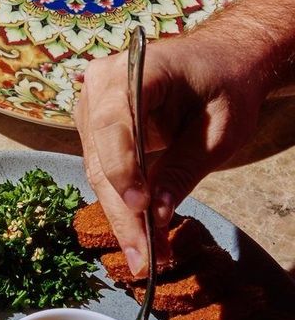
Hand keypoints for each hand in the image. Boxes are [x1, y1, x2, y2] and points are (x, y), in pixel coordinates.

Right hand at [74, 24, 268, 274]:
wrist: (221, 61)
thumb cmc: (226, 85)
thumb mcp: (221, 128)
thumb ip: (186, 166)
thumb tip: (158, 214)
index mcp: (135, 69)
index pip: (114, 123)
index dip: (122, 168)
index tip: (141, 208)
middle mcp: (101, 85)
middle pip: (100, 156)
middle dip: (122, 211)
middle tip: (143, 258)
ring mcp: (94, 107)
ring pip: (98, 171)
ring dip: (121, 216)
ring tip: (145, 257)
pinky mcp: (98, 130)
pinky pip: (105, 171)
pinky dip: (124, 205)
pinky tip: (142, 237)